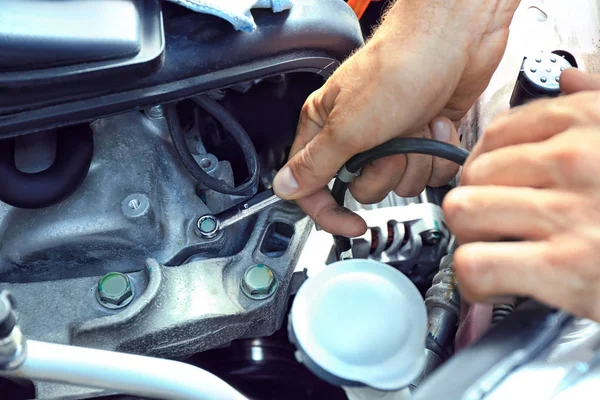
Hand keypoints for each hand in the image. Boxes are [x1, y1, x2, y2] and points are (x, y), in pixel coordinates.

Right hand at [272, 0, 520, 236]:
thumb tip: (284, 187)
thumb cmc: (400, 65)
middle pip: (363, 189)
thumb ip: (314, 163)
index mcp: (325, 127)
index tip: (352, 226)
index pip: (313, 186)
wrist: (456, 38)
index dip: (330, 212)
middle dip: (385, 170)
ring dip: (415, 159)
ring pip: (400, 183)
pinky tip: (436, 123)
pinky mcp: (422, 137)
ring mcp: (392, 137)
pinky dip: (438, 152)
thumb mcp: (348, 125)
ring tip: (417, 126)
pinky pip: (428, 171)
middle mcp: (357, 135)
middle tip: (390, 140)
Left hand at [443, 69, 599, 320]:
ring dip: (469, 237)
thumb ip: (599, 104)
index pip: (495, 132)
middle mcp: (575, 159)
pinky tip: (497, 284)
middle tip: (493, 224)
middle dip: (475, 202)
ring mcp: (569, 211)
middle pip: (471, 173)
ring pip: (462, 212)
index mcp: (590, 122)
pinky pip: (475, 264)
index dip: (481, 164)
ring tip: (492, 250)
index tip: (490, 184)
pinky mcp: (566, 266)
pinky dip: (475, 280)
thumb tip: (567, 78)